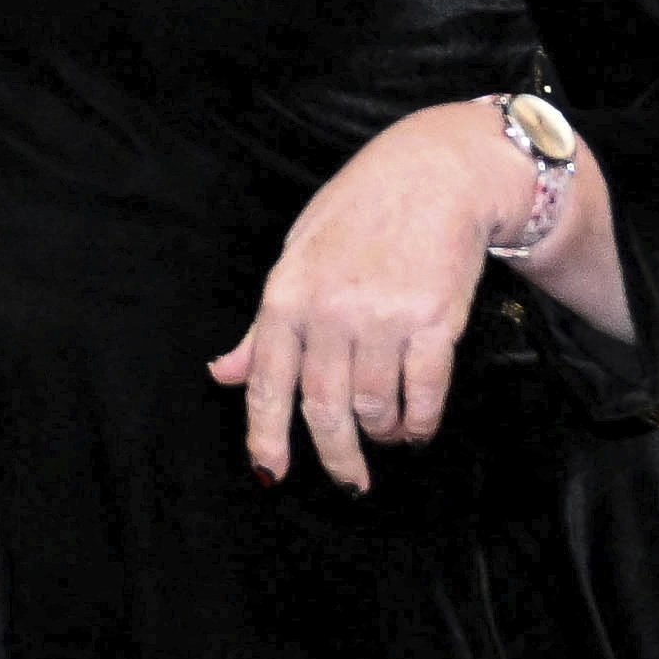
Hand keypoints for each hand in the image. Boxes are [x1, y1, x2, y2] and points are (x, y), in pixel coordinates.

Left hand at [210, 104, 521, 489]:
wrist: (436, 175)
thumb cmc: (359, 214)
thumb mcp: (296, 258)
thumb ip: (264, 328)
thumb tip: (222, 374)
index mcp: (286, 296)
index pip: (267, 382)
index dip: (265, 436)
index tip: (270, 475)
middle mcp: (330, 311)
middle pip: (323, 407)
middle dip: (335, 456)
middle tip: (349, 484)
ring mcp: (383, 317)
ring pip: (374, 406)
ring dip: (381, 433)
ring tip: (386, 433)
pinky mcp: (436, 321)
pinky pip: (424, 393)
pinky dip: (420, 421)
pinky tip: (417, 426)